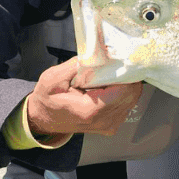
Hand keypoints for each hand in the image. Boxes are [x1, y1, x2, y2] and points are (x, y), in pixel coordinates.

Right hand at [26, 57, 142, 138]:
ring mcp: (110, 125)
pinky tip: (108, 87)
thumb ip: (76, 66)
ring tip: (108, 76)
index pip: (125, 90)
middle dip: (126, 76)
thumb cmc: (48, 99)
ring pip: (132, 98)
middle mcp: (105, 121)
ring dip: (125, 84)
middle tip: (114, 64)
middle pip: (132, 93)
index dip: (125, 72)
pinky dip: (122, 92)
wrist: (45, 119)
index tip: (118, 60)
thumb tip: (98, 53)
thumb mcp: (53, 78)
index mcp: (91, 111)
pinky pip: (127, 104)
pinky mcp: (113, 124)